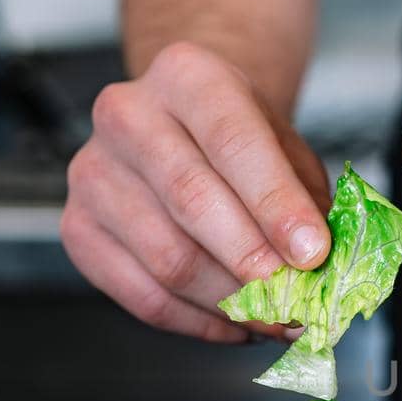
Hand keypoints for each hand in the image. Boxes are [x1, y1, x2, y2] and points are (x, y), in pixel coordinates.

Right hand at [62, 42, 331, 341]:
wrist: (185, 127)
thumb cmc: (242, 142)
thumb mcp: (287, 149)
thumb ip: (306, 202)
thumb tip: (323, 269)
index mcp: (188, 76)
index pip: (232, 141)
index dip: (276, 204)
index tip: (313, 255)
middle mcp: (128, 115)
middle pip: (192, 201)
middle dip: (254, 264)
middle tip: (298, 304)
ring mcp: (92, 172)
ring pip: (168, 258)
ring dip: (232, 304)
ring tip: (276, 320)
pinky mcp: (78, 228)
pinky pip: (143, 295)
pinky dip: (198, 322)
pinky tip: (236, 324)